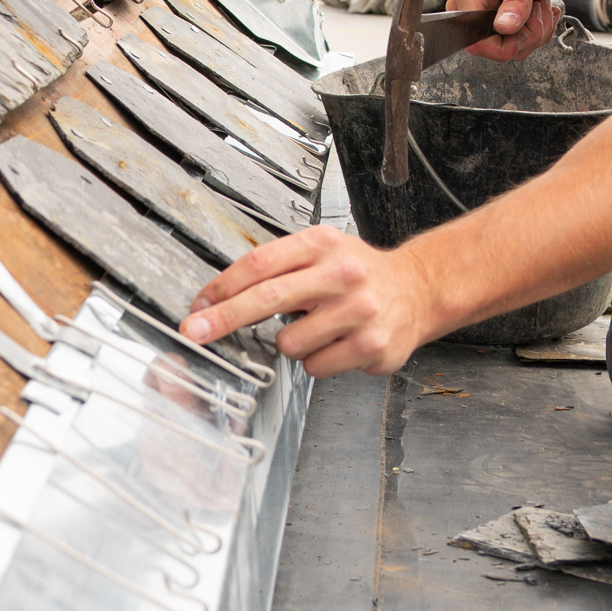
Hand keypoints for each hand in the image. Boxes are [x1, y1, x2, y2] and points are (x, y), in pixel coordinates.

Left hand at [179, 225, 431, 376]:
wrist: (417, 289)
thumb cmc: (360, 273)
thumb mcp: (322, 252)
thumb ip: (277, 268)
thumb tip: (219, 298)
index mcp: (322, 244)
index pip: (261, 262)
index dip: (223, 286)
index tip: (199, 305)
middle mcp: (341, 273)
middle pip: (267, 297)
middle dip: (223, 318)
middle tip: (195, 331)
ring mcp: (358, 310)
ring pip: (289, 342)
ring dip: (292, 343)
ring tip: (318, 328)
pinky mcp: (370, 345)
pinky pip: (316, 366)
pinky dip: (318, 360)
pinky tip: (337, 343)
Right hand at [449, 0, 560, 60]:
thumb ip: (517, 2)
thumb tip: (505, 28)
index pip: (476, 42)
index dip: (505, 44)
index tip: (526, 26)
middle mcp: (469, 9)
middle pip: (496, 49)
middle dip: (527, 34)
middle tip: (538, 7)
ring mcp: (480, 18)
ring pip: (510, 48)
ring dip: (535, 31)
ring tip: (539, 4)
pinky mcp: (493, 23)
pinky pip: (516, 43)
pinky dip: (535, 31)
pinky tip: (539, 10)